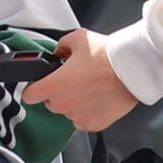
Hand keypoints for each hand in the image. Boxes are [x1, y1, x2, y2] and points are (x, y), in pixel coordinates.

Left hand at [20, 29, 137, 130]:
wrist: (133, 69)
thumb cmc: (107, 55)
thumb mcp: (77, 38)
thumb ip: (61, 46)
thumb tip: (59, 51)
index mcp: (54, 85)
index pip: (29, 95)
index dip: (33, 89)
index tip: (38, 86)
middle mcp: (64, 104)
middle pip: (50, 102)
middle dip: (57, 92)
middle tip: (73, 80)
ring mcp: (78, 116)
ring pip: (68, 111)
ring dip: (73, 102)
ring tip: (89, 87)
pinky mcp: (94, 124)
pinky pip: (83, 120)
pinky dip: (87, 112)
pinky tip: (96, 98)